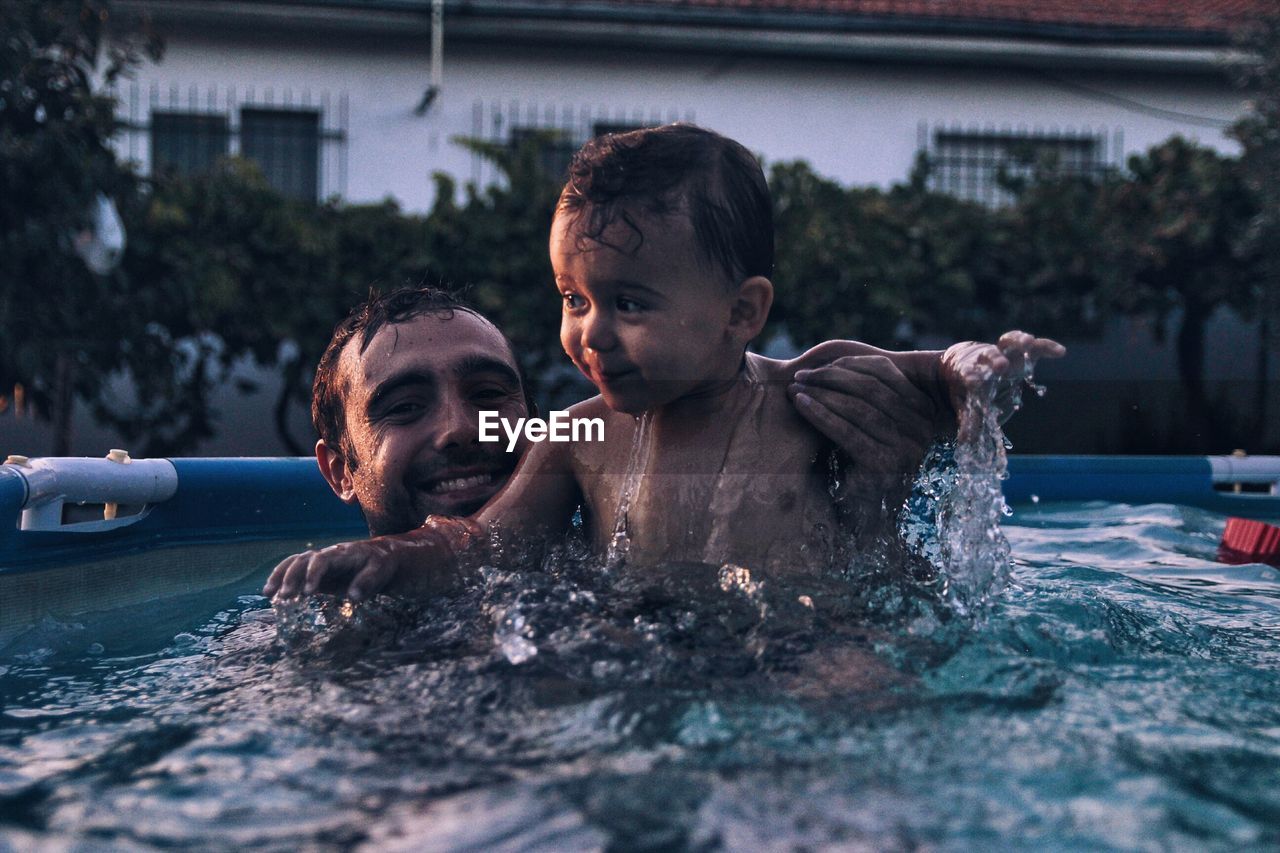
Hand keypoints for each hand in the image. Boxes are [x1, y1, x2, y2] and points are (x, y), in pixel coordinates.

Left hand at [261, 517, 478, 601]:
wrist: (420, 558)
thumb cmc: (379, 574)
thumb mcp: (347, 582)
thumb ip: (325, 587)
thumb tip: (292, 601)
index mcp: (332, 561)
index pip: (299, 561)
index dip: (282, 574)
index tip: (268, 593)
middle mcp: (345, 553)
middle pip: (311, 558)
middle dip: (295, 575)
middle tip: (286, 598)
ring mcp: (365, 554)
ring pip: (336, 556)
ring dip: (319, 572)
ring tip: (311, 593)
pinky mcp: (387, 560)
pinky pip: (374, 568)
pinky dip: (363, 582)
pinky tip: (355, 597)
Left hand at [788, 354, 938, 508]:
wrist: (865, 515)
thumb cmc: (860, 461)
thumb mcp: (871, 422)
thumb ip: (865, 393)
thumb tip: (833, 362)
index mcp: (924, 409)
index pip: (884, 371)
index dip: (847, 364)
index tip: (816, 366)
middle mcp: (923, 428)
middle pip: (870, 388)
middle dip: (830, 378)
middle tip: (800, 377)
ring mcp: (907, 448)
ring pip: (857, 408)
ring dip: (821, 394)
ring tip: (795, 390)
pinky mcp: (886, 466)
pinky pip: (847, 432)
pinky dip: (821, 415)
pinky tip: (800, 405)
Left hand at [941, 330, 1064, 437]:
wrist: (967, 368)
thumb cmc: (965, 390)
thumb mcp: (966, 407)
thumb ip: (969, 423)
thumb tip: (967, 445)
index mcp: (967, 372)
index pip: (968, 372)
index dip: (971, 377)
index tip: (972, 382)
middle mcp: (984, 361)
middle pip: (988, 355)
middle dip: (995, 360)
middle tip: (1000, 366)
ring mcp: (1003, 355)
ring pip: (1008, 342)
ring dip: (1018, 342)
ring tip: (1028, 342)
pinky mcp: (1020, 354)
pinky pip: (1035, 348)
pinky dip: (1046, 348)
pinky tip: (1061, 352)